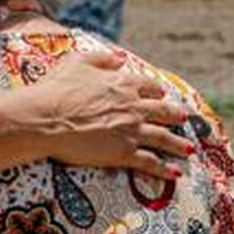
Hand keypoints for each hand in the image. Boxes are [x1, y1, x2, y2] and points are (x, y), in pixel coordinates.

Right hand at [30, 51, 192, 178]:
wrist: (45, 118)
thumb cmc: (55, 89)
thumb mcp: (77, 62)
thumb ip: (101, 59)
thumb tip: (120, 59)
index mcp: (122, 84)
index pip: (148, 86)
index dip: (155, 91)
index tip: (160, 94)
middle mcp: (133, 106)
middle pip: (162, 111)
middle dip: (175, 115)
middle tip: (184, 118)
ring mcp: (131, 131)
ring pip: (163, 138)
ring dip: (178, 144)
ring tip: (189, 149)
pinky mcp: (123, 153)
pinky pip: (150, 162)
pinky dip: (164, 169)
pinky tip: (175, 174)